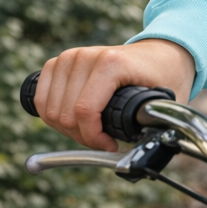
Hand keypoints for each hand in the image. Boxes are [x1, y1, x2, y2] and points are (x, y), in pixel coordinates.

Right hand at [34, 40, 195, 152]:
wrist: (161, 52)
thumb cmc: (164, 75)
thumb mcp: (165, 99)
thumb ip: (156, 125)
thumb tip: (144, 155)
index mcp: (112, 63)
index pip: (84, 111)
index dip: (94, 138)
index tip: (112, 146)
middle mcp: (87, 56)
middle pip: (65, 115)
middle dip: (83, 136)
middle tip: (105, 140)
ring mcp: (71, 57)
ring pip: (50, 111)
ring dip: (68, 129)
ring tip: (93, 129)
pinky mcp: (60, 62)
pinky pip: (41, 99)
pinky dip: (53, 116)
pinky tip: (75, 120)